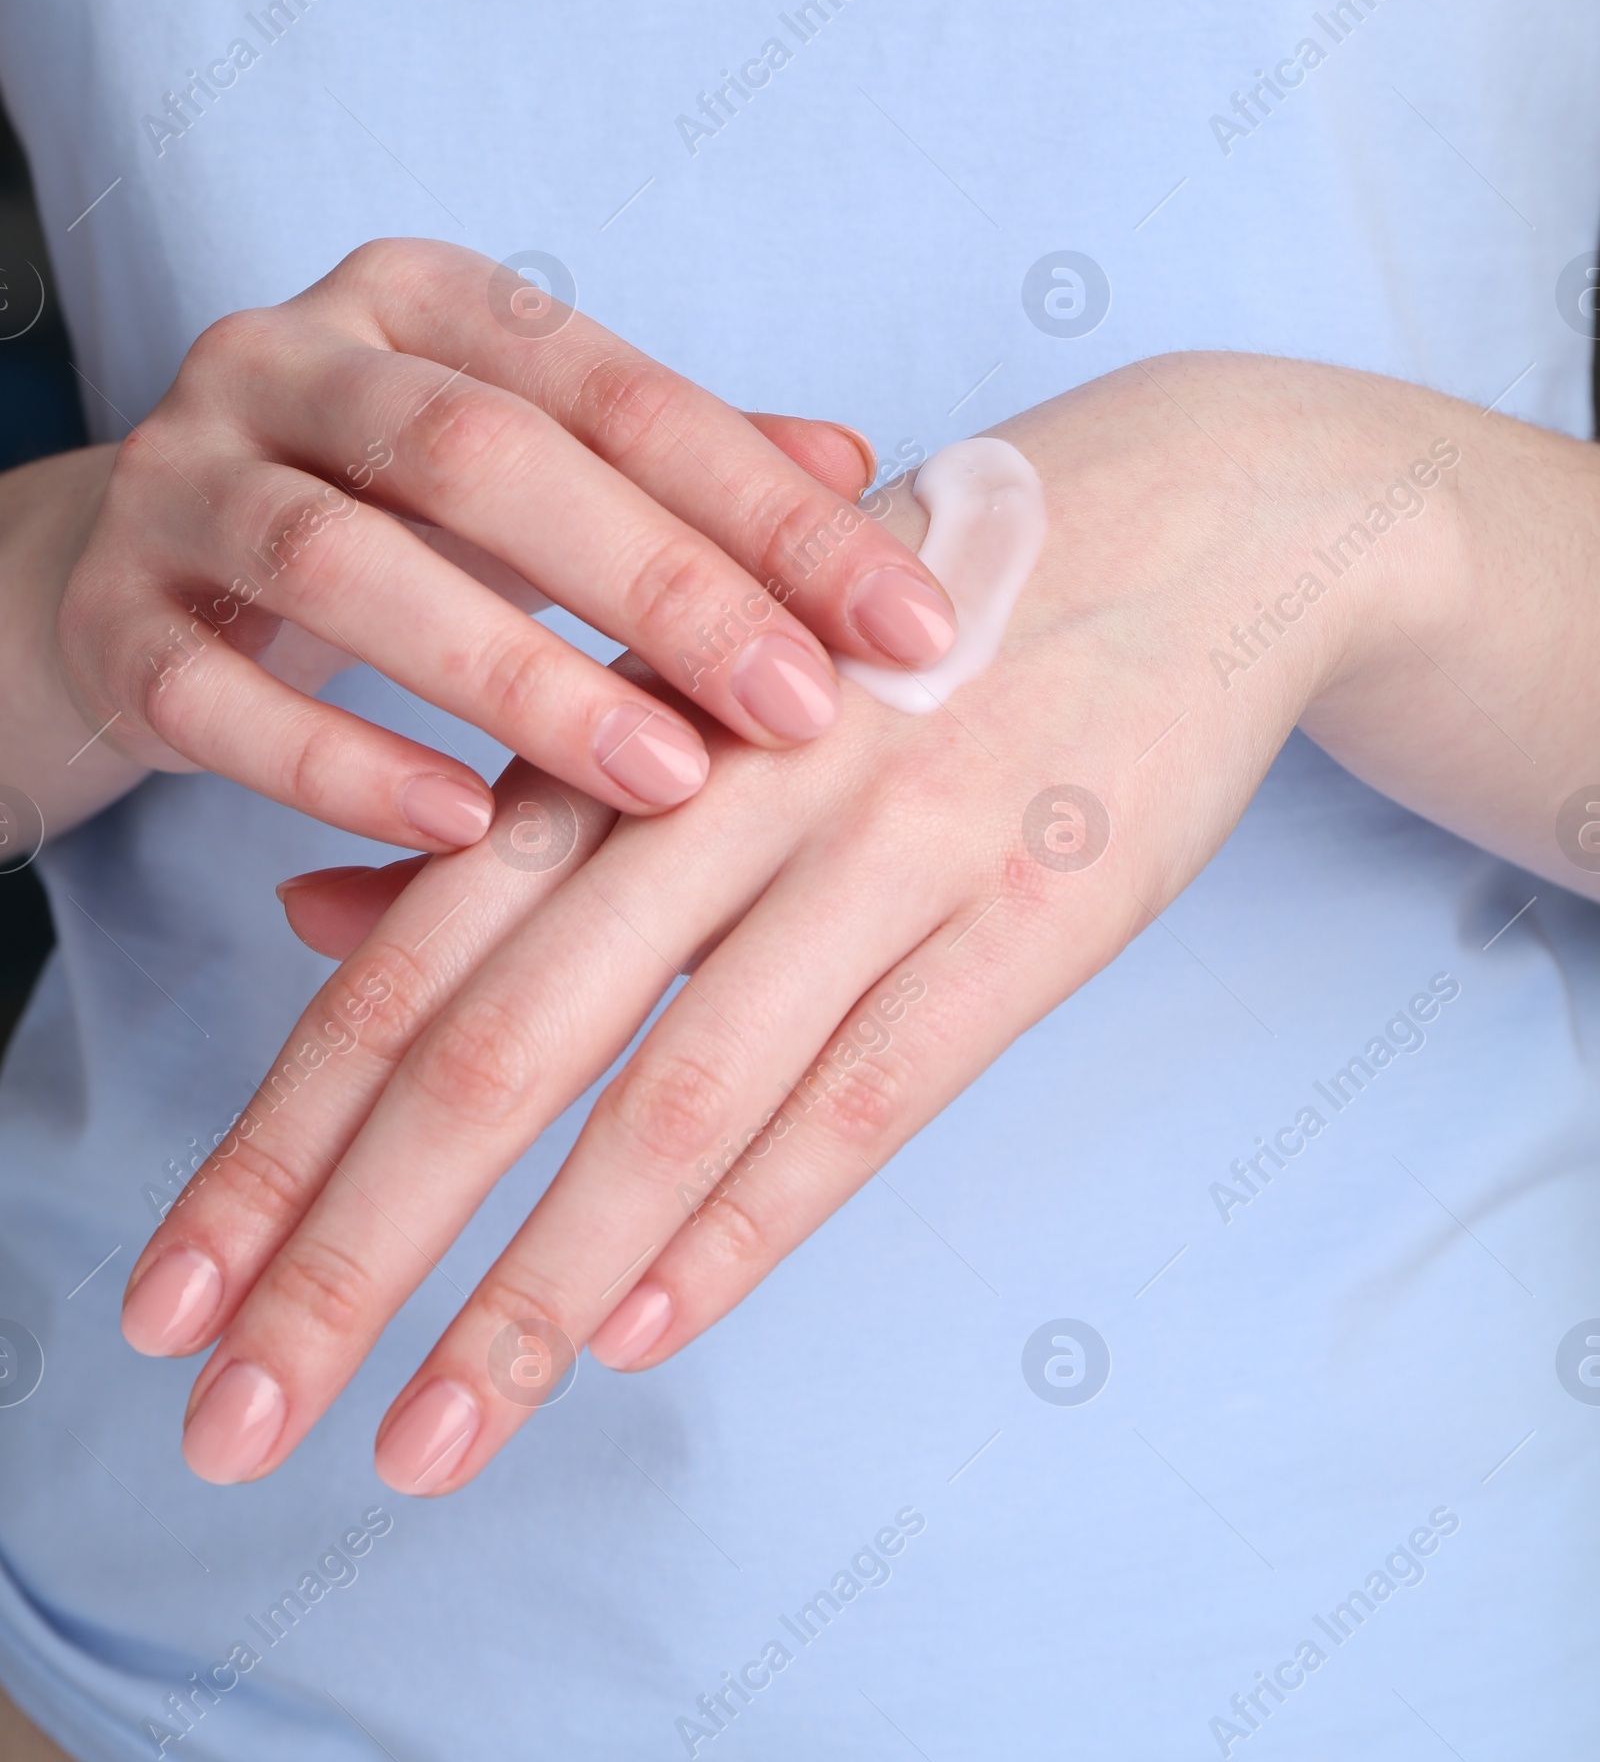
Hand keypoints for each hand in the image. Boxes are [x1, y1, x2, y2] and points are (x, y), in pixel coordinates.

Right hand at [44, 237, 956, 846]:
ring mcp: (176, 476)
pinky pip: (212, 691)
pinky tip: (458, 827)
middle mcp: (288, 356)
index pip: (621, 391)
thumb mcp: (538, 469)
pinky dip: (337, 763)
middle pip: (481, 455)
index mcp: (423, 301)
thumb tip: (859, 462)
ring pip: (341, 563)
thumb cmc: (389, 518)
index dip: (769, 508)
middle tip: (798, 710)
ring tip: (658, 780)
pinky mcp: (104, 608)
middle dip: (659, 587)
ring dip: (512, 679)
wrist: (137, 568)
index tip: (908, 623)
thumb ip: (683, 465)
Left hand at [124, 350, 1500, 1489]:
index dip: (277, 1136)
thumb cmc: (910, 614)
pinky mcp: (1033, 911)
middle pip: (501, 1042)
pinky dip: (747, 1224)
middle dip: (355, 1250)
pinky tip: (640, 1331)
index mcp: (632, 713)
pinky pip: (867, 1094)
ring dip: (535, 1288)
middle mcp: (731, 776)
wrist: (1194, 522)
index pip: (409, 955)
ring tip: (431, 1439)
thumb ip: (519, 809)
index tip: (175, 1295)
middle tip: (239, 1424)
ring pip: (676, 1094)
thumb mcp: (700, 670)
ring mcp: (889, 844)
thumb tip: (309, 922)